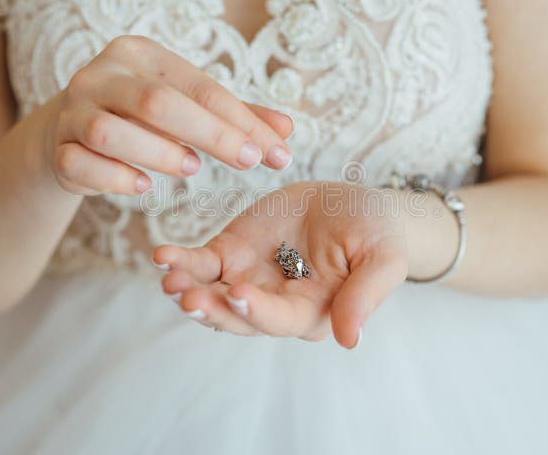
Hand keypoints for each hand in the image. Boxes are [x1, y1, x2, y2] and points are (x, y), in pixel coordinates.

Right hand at [45, 35, 293, 195]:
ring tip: (191, 168)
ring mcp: (73, 111)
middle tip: (248, 161)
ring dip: (158, 153)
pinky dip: (115, 178)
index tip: (278, 152)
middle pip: (156, 101)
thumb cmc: (143, 115)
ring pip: (111, 132)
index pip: (200, 86)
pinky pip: (82, 165)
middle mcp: (101, 74)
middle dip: (210, 133)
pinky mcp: (58, 149)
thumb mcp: (188, 105)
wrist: (71, 129)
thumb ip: (235, 116)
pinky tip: (144, 186)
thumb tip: (288, 130)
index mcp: (140, 53)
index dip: (242, 121)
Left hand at [153, 182, 409, 347]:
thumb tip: (350, 340)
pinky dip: (182, 262)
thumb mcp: (384, 259)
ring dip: (189, 289)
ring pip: (212, 293)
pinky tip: (164, 256)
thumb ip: (366, 296)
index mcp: (312, 312)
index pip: (279, 319)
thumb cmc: (378, 234)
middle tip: (189, 296)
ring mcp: (249, 279)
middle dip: (213, 308)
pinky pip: (201, 263)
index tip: (239, 293)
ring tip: (171, 278)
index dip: (258, 311)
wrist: (358, 207)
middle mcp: (274, 303)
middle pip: (237, 315)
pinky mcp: (232, 254)